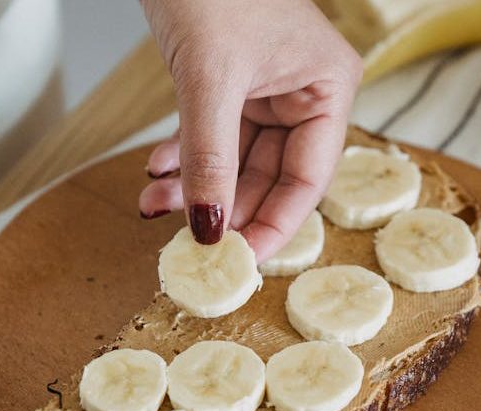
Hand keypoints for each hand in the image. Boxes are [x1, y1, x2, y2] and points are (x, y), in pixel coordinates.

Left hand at [138, 0, 361, 260]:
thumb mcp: (211, 79)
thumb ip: (211, 159)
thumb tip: (209, 229)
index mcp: (327, 88)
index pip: (307, 179)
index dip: (274, 224)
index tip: (240, 261)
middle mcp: (303, 92)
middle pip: (268, 177)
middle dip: (223, 208)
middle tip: (189, 244)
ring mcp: (265, 89)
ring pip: (234, 161)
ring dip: (194, 187)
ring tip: (154, 208)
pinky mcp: (229, 83)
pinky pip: (210, 137)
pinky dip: (182, 157)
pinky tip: (156, 174)